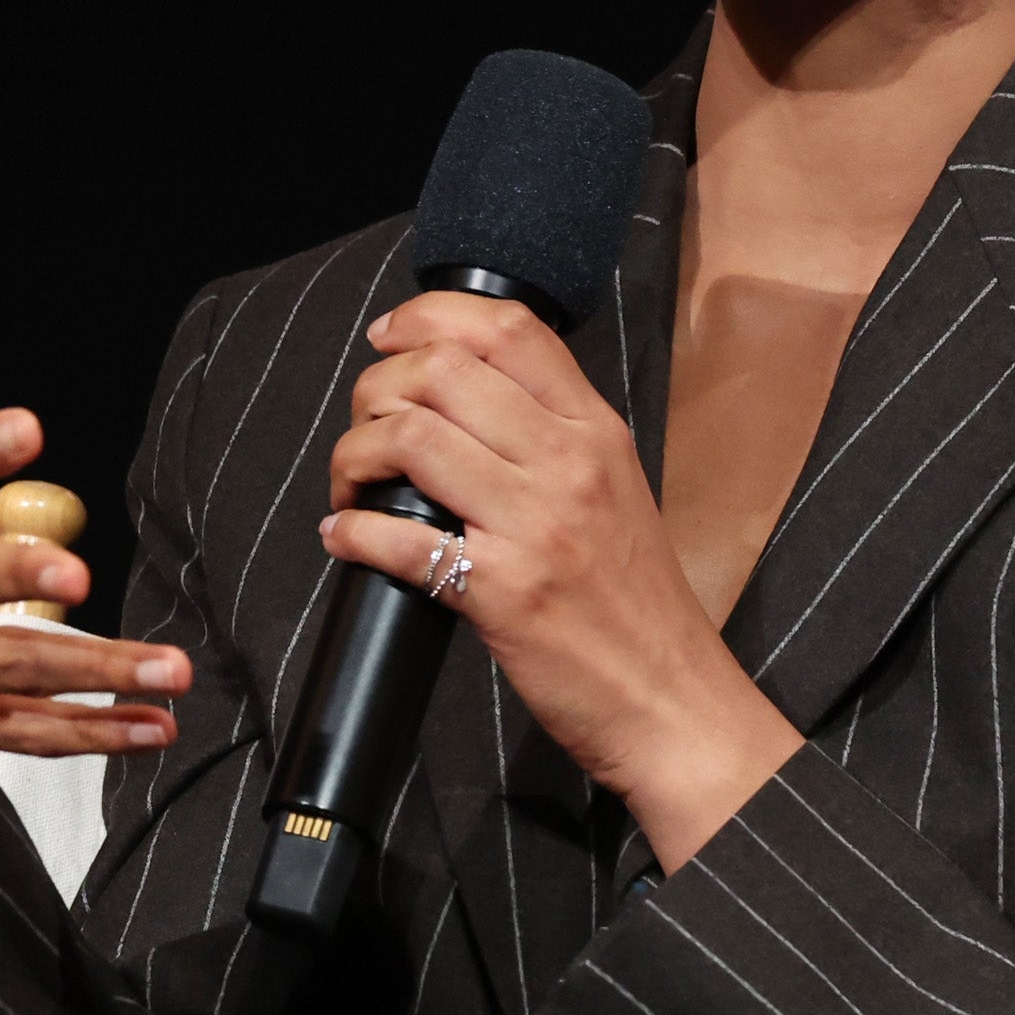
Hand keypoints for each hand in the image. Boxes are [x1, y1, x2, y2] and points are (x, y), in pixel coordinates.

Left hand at [320, 292, 800, 870]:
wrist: (671, 698)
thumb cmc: (637, 603)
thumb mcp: (617, 491)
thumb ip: (556, 438)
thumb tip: (468, 402)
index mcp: (596, 432)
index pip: (511, 328)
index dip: (431, 315)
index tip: (390, 336)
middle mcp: (566, 464)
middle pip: (442, 372)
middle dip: (375, 388)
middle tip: (364, 425)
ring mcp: (533, 526)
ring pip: (408, 438)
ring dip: (352, 454)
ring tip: (350, 482)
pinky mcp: (499, 591)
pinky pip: (394, 537)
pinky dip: (349, 530)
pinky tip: (344, 536)